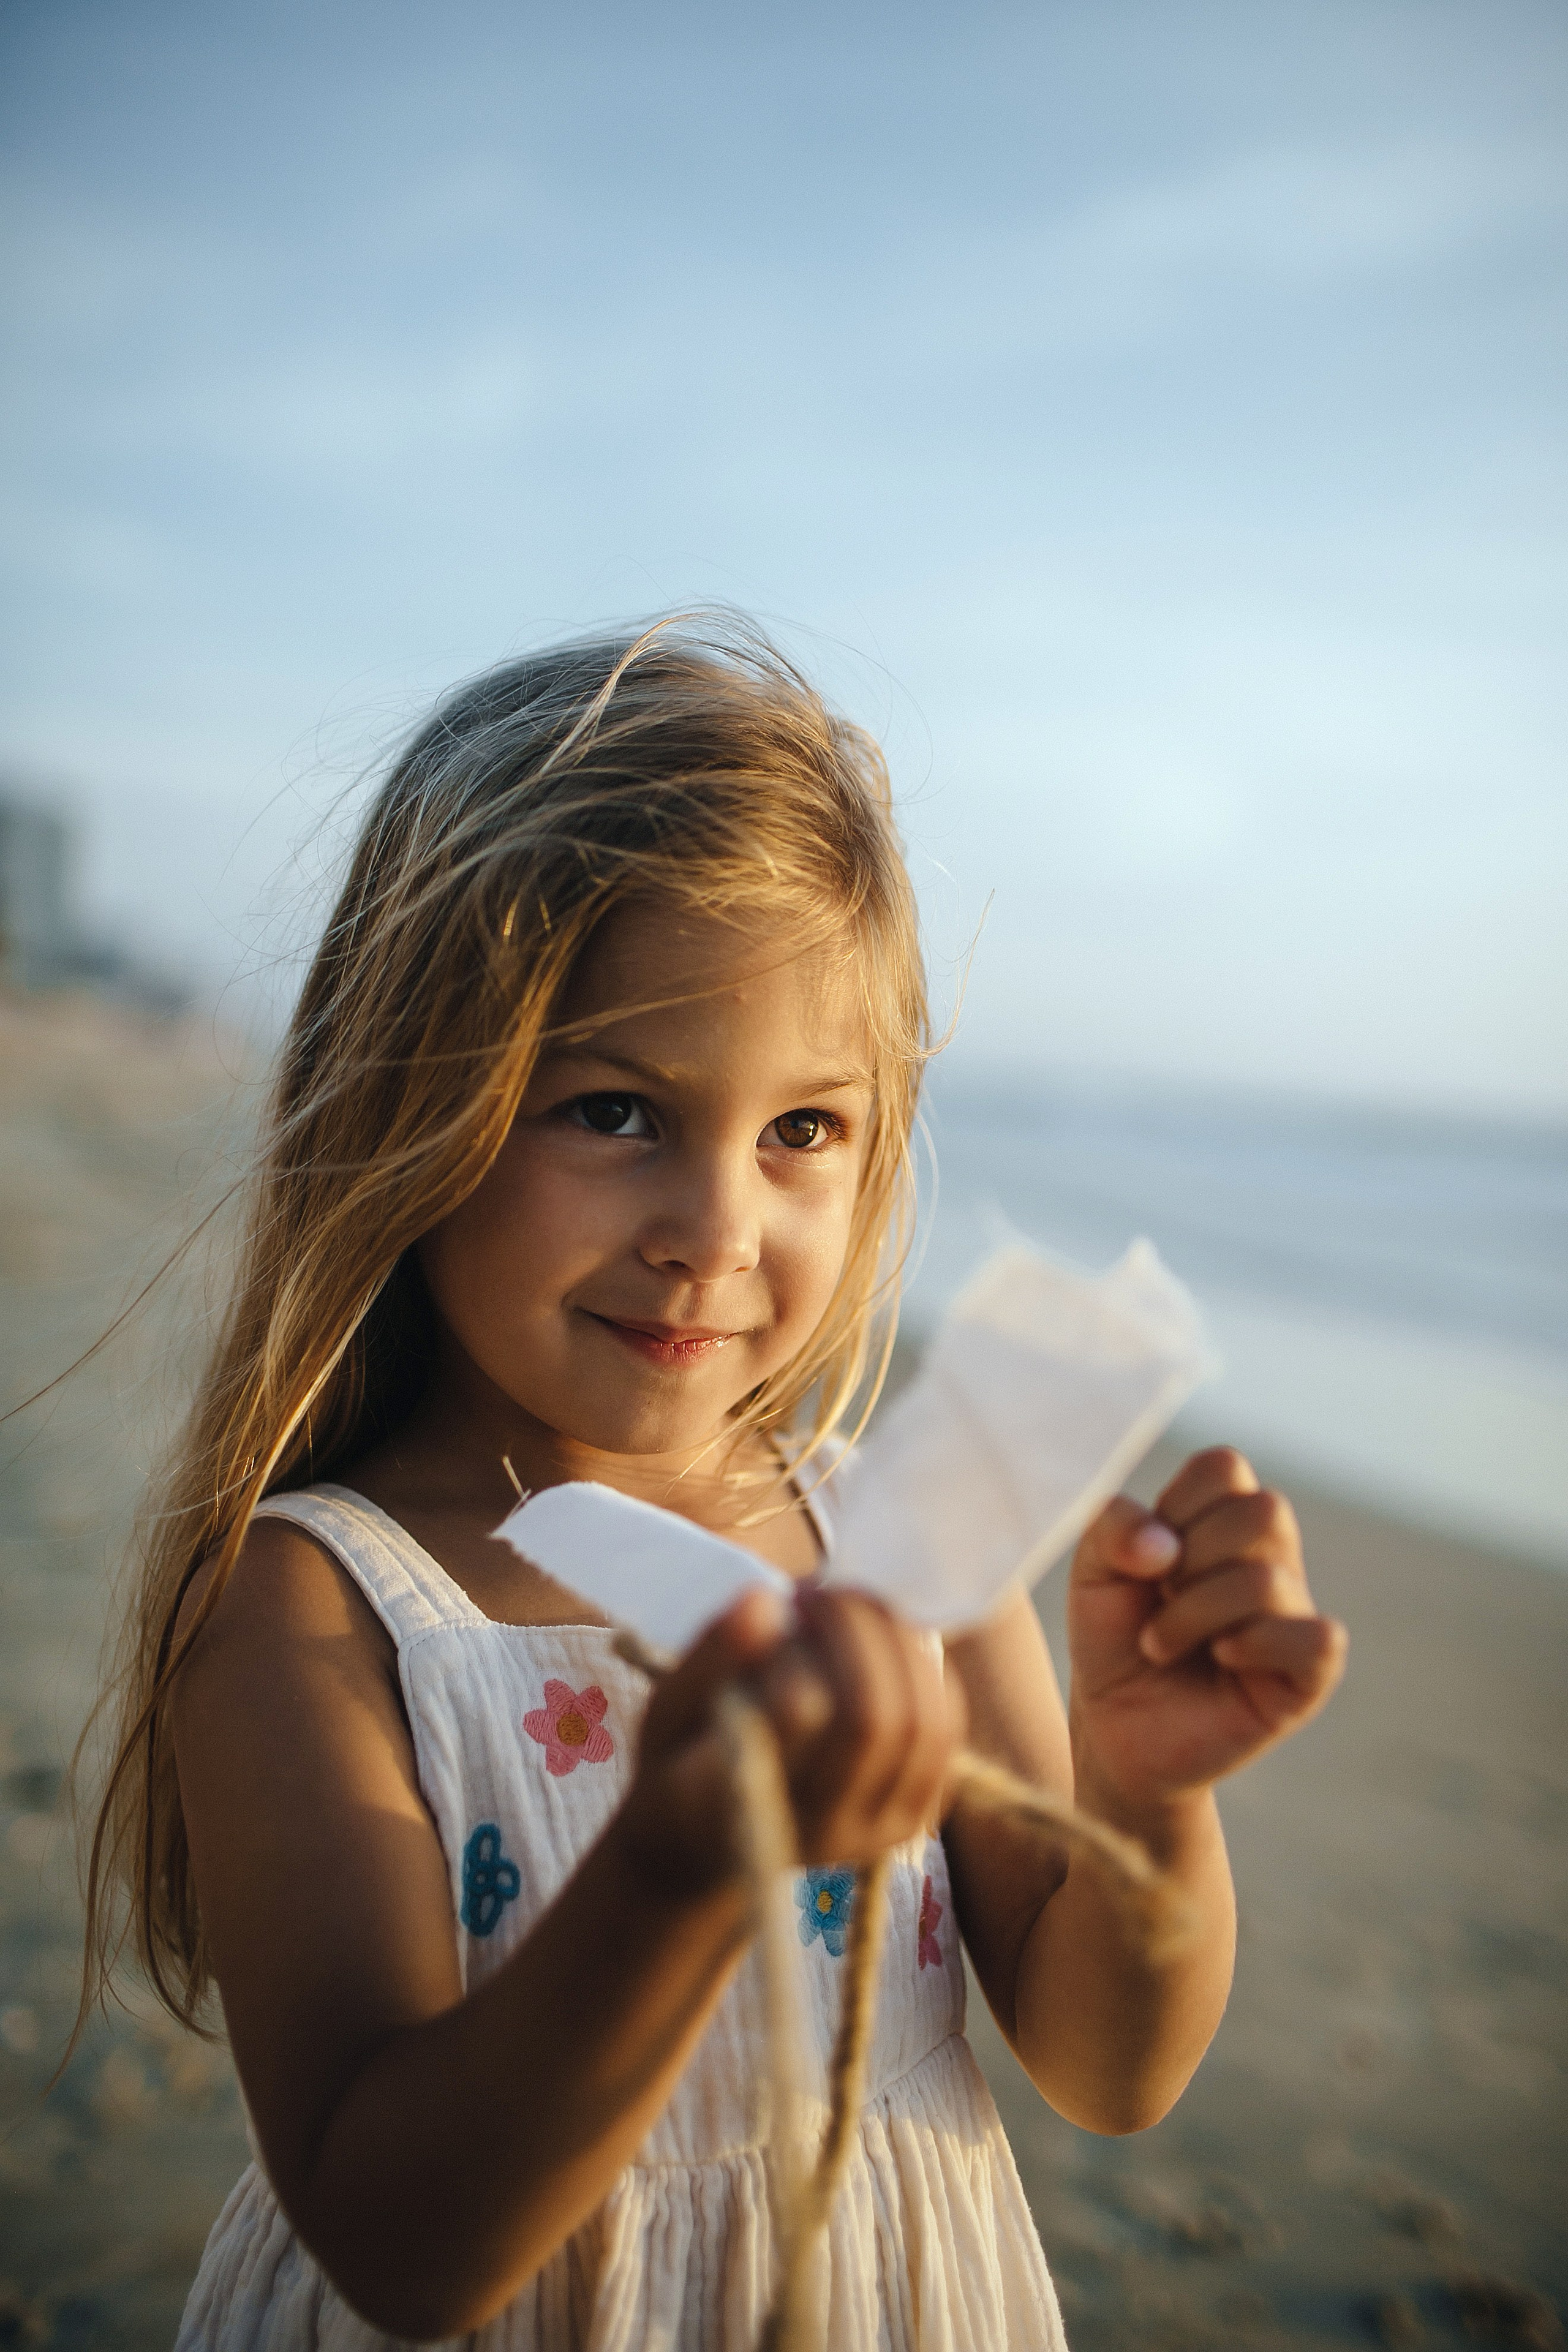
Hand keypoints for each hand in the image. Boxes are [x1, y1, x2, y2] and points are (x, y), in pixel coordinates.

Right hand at [619, 1586, 965, 1897]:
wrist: (709, 1840)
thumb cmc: (679, 1762)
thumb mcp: (666, 1708)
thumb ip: (710, 1656)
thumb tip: (766, 1600)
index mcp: (745, 1805)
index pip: (801, 1713)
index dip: (802, 1645)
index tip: (782, 1605)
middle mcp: (820, 1831)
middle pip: (877, 1715)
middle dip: (856, 1629)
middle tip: (817, 1593)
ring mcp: (874, 1832)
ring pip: (924, 1722)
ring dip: (894, 1642)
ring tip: (849, 1608)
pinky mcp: (912, 1819)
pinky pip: (945, 1733)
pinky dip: (923, 1672)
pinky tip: (881, 1643)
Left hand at [1067, 1448, 1346, 1814]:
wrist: (1115, 1727)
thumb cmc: (1112, 1639)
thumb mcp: (1092, 1572)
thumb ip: (1112, 1528)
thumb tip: (1163, 1544)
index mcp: (1223, 1520)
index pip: (1226, 1466)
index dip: (1177, 1504)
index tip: (1147, 1554)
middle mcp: (1269, 1559)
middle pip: (1264, 1511)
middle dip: (1192, 1557)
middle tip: (1159, 1598)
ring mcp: (1293, 1615)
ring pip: (1268, 1579)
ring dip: (1193, 1614)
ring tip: (1160, 1645)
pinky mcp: (1308, 1674)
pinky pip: (1318, 1637)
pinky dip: (1257, 1643)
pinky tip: (1222, 1658)